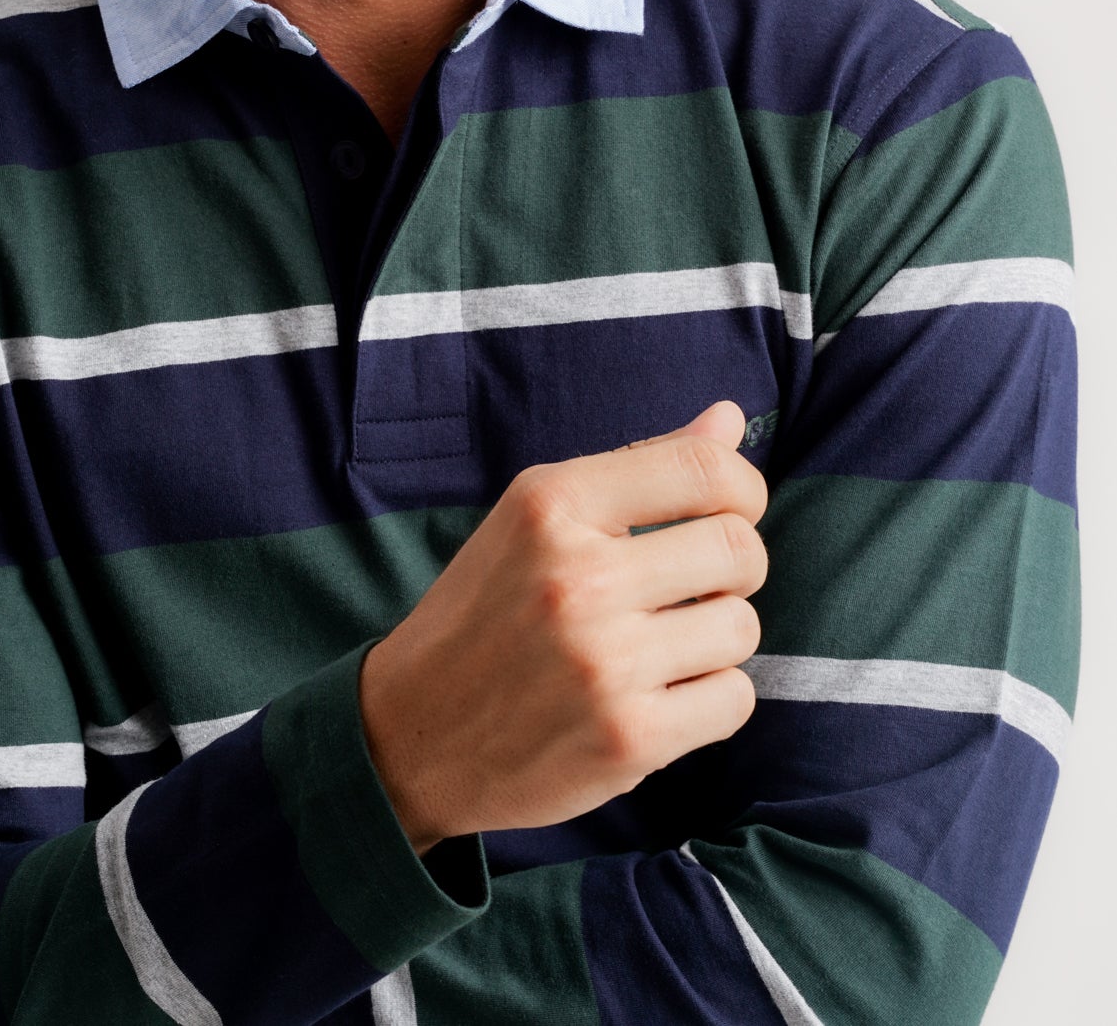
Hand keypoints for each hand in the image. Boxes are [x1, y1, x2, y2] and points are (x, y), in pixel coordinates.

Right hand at [358, 400, 767, 852]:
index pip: (705, 469)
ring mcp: (604, 662)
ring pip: (741, 627)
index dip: (743, 488)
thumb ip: (639, 467)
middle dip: (733, 568)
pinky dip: (709, 700)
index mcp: (551, 504)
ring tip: (658, 646)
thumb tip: (730, 417)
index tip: (730, 510)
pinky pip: (734, 699)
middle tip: (692, 587)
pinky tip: (656, 697)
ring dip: (715, 639)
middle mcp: (578, 577)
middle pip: (738, 548)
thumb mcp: (538, 521)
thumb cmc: (485, 615)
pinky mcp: (627, 739)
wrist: (412, 735)